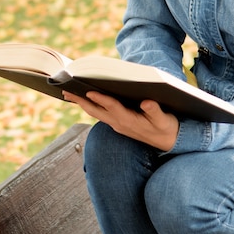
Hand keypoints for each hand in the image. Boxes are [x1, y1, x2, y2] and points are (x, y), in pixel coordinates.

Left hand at [63, 91, 178, 151]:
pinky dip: (90, 105)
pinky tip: (86, 99)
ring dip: (82, 103)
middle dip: (81, 101)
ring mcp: (117, 124)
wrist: (168, 142)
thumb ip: (155, 111)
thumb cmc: (166, 128)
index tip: (89, 91)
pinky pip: (100, 114)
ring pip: (95, 113)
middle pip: (96, 111)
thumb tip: (147, 102)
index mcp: (130, 121)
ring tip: (69, 93)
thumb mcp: (164, 120)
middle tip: (66, 90)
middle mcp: (120, 123)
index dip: (101, 99)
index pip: (113, 108)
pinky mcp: (118, 123)